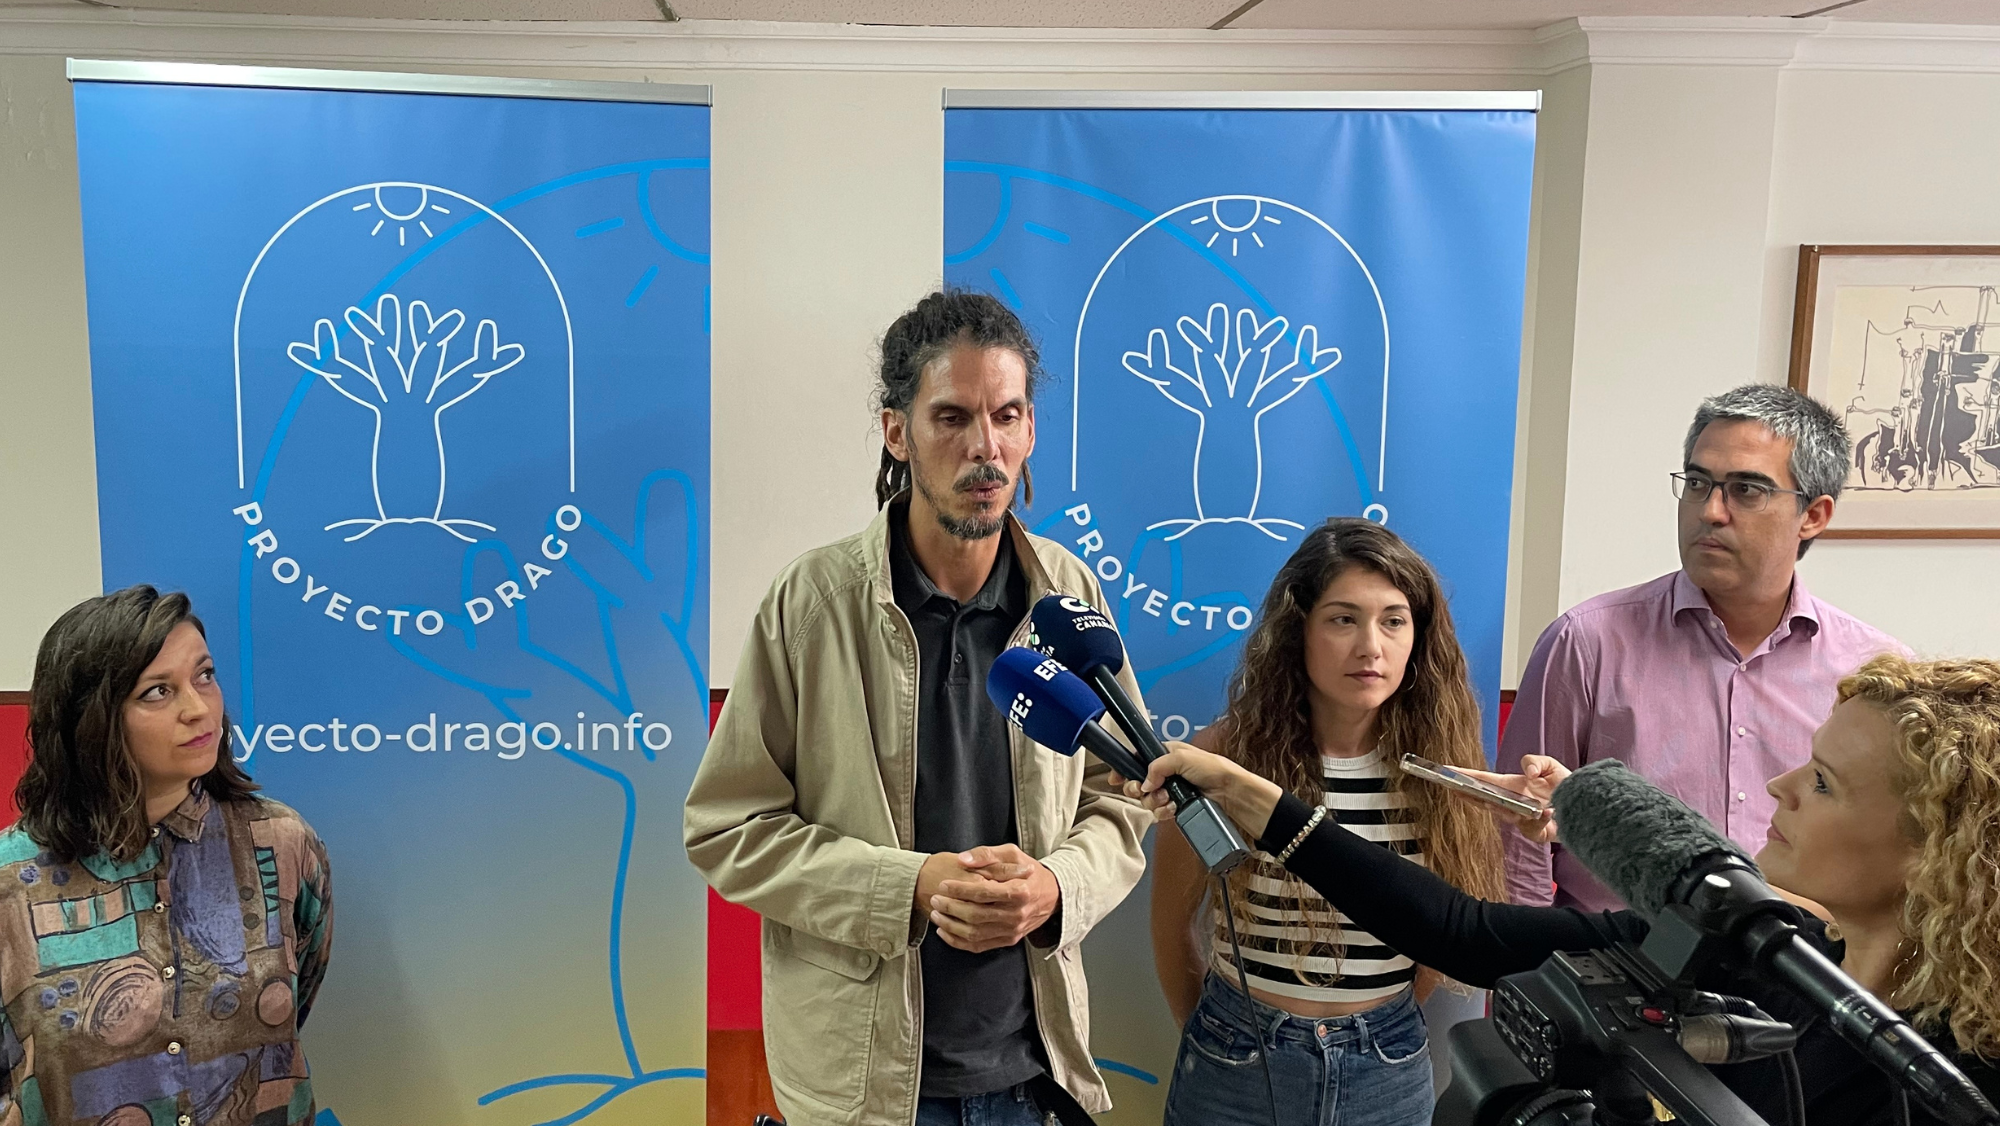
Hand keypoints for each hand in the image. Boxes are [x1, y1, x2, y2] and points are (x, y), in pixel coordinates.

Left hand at [923, 845, 1059, 953]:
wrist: (1052, 895)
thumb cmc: (1029, 872)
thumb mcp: (1012, 854)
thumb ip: (986, 854)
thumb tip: (963, 859)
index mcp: (1019, 891)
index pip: (983, 893)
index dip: (959, 889)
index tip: (943, 884)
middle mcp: (1017, 914)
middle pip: (976, 915)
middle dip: (950, 907)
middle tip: (935, 898)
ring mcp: (1012, 930)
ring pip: (974, 934)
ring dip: (950, 926)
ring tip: (936, 913)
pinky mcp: (1008, 940)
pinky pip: (979, 946)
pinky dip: (958, 941)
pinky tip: (945, 931)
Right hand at [1110, 742, 1283, 839]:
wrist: (1231, 792)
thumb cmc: (1214, 769)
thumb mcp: (1183, 757)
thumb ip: (1158, 766)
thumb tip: (1145, 781)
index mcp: (1166, 754)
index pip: (1137, 758)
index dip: (1125, 768)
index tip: (1116, 777)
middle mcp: (1166, 772)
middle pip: (1138, 782)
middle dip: (1139, 789)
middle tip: (1145, 790)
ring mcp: (1171, 790)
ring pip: (1148, 799)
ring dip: (1154, 802)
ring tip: (1168, 799)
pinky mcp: (1176, 806)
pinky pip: (1159, 812)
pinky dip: (1162, 812)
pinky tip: (1172, 809)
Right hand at [1454, 755, 1570, 844]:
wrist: (1587, 806)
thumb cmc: (1567, 785)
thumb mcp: (1550, 765)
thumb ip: (1535, 761)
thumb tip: (1527, 774)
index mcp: (1512, 785)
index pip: (1484, 781)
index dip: (1465, 777)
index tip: (1448, 772)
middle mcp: (1513, 803)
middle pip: (1485, 800)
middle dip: (1469, 795)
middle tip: (1454, 789)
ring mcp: (1521, 819)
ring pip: (1506, 815)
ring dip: (1507, 808)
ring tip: (1501, 798)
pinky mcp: (1535, 833)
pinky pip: (1531, 828)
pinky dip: (1540, 820)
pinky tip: (1549, 813)